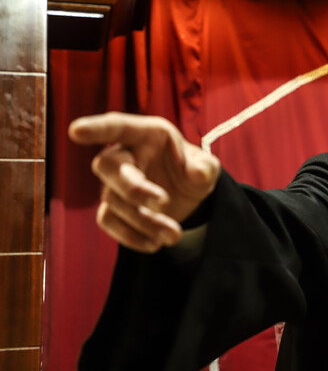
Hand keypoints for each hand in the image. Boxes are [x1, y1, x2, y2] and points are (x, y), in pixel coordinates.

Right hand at [69, 112, 220, 252]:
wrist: (190, 197)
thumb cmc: (194, 170)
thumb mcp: (207, 166)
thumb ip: (204, 168)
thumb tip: (196, 174)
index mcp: (147, 134)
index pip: (118, 126)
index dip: (97, 128)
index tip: (76, 132)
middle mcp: (125, 155)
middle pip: (108, 166)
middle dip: (133, 187)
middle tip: (164, 201)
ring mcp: (115, 182)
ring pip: (114, 200)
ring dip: (144, 220)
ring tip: (174, 235)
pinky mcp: (113, 208)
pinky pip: (109, 221)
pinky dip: (130, 236)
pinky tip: (155, 244)